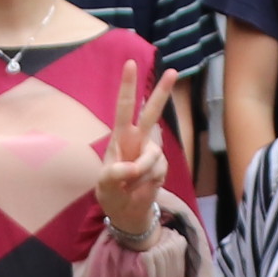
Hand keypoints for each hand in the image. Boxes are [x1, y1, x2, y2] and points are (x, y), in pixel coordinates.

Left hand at [97, 62, 174, 244]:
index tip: (130, 63)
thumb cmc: (112, 193)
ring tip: (131, 185)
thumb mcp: (104, 186)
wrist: (128, 213)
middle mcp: (138, 141)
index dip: (127, 86)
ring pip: (153, 154)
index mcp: (120, 138)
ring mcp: (152, 153)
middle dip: (162, 93)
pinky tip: (141, 188)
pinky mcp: (162, 167)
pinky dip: (147, 182)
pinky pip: (157, 171)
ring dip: (141, 172)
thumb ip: (113, 174)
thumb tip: (132, 167)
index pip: (124, 108)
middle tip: (173, 71)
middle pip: (151, 113)